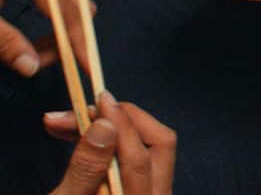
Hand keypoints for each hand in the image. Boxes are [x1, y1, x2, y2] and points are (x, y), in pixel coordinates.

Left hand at [0, 0, 88, 76]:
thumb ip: (4, 42)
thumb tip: (30, 67)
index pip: (67, 11)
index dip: (78, 42)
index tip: (87, 68)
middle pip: (78, 6)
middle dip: (68, 39)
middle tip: (41, 63)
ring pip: (74, 3)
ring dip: (63, 32)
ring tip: (36, 52)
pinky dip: (57, 20)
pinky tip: (43, 36)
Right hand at [46, 92, 176, 194]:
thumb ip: (87, 169)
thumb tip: (105, 126)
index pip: (140, 155)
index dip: (120, 122)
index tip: (100, 99)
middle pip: (160, 144)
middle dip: (125, 119)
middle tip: (89, 109)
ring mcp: (156, 193)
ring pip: (151, 147)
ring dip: (117, 127)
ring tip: (75, 122)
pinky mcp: (147, 188)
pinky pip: (141, 157)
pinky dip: (117, 141)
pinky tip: (88, 136)